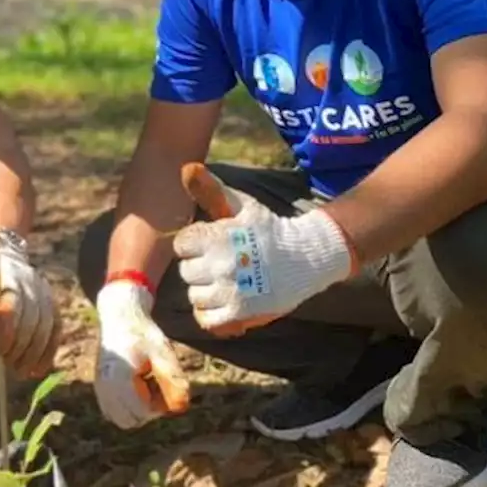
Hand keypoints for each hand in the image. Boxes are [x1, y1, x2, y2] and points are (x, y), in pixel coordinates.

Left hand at [0, 236, 59, 377]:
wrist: (3, 255)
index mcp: (9, 277)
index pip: (14, 307)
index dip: (8, 332)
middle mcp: (32, 284)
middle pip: (32, 321)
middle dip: (21, 348)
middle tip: (10, 367)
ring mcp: (45, 293)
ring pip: (46, 327)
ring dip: (35, 354)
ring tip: (22, 372)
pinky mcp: (52, 303)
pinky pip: (56, 329)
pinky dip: (49, 352)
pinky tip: (40, 369)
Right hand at [94, 280, 189, 429]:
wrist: (120, 318)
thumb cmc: (143, 334)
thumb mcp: (163, 352)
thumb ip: (173, 379)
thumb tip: (182, 407)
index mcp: (119, 377)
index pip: (140, 413)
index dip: (158, 407)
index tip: (164, 386)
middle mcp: (104, 386)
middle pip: (129, 421)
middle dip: (146, 411)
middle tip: (156, 385)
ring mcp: (99, 388)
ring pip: (120, 418)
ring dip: (136, 409)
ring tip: (146, 384)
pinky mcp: (99, 389)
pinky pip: (114, 411)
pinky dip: (127, 405)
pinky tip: (137, 385)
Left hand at [173, 178, 354, 336]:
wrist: (305, 257)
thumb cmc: (267, 229)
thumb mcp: (240, 205)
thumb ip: (210, 190)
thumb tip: (187, 167)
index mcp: (218, 236)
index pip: (181, 244)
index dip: (193, 244)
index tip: (210, 244)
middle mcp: (220, 264)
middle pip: (186, 272)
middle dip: (200, 267)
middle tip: (221, 264)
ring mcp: (229, 291)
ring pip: (195, 296)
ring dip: (206, 291)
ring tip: (226, 282)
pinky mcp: (239, 314)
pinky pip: (207, 319)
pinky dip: (212, 314)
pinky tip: (225, 301)